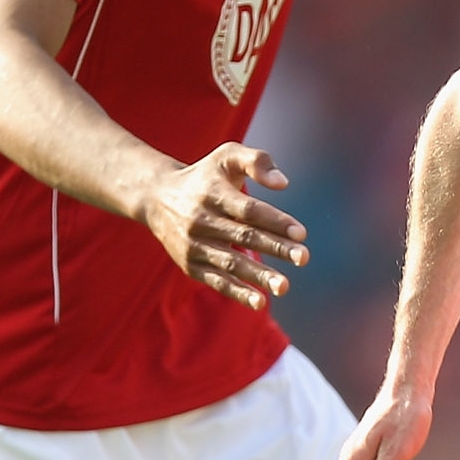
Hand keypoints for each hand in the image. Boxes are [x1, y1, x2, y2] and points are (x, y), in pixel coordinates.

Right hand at [141, 145, 306, 309]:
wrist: (156, 197)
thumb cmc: (205, 176)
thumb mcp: (227, 156)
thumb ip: (257, 161)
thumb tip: (283, 183)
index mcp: (213, 193)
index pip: (249, 210)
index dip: (275, 221)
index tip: (301, 233)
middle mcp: (200, 219)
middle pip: (243, 236)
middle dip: (275, 248)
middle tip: (303, 257)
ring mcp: (193, 244)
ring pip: (230, 262)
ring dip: (258, 275)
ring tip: (284, 286)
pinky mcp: (189, 265)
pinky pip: (216, 281)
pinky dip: (237, 292)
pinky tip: (260, 302)